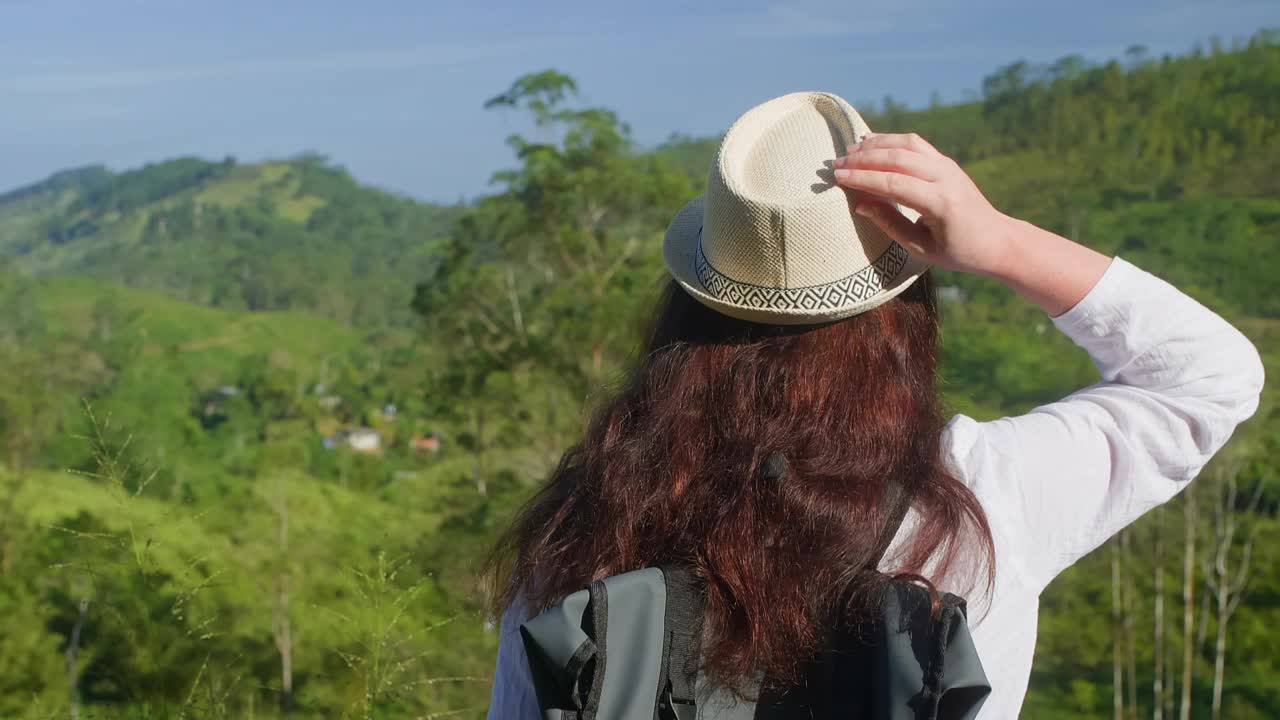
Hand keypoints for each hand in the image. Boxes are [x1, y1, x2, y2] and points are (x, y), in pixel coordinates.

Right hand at [832, 133, 1012, 276]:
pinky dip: (891, 141)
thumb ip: (890, 225)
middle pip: (898, 159)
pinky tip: (871, 143)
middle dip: (863, 160)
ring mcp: (948, 166)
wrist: (997, 240)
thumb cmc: (957, 252)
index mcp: (941, 203)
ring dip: (875, 145)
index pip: (894, 183)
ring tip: (849, 151)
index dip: (863, 178)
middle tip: (836, 164)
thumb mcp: (921, 249)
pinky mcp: (946, 162)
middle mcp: (946, 178)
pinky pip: (915, 144)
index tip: (837, 177)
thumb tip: (860, 204)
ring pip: (906, 145)